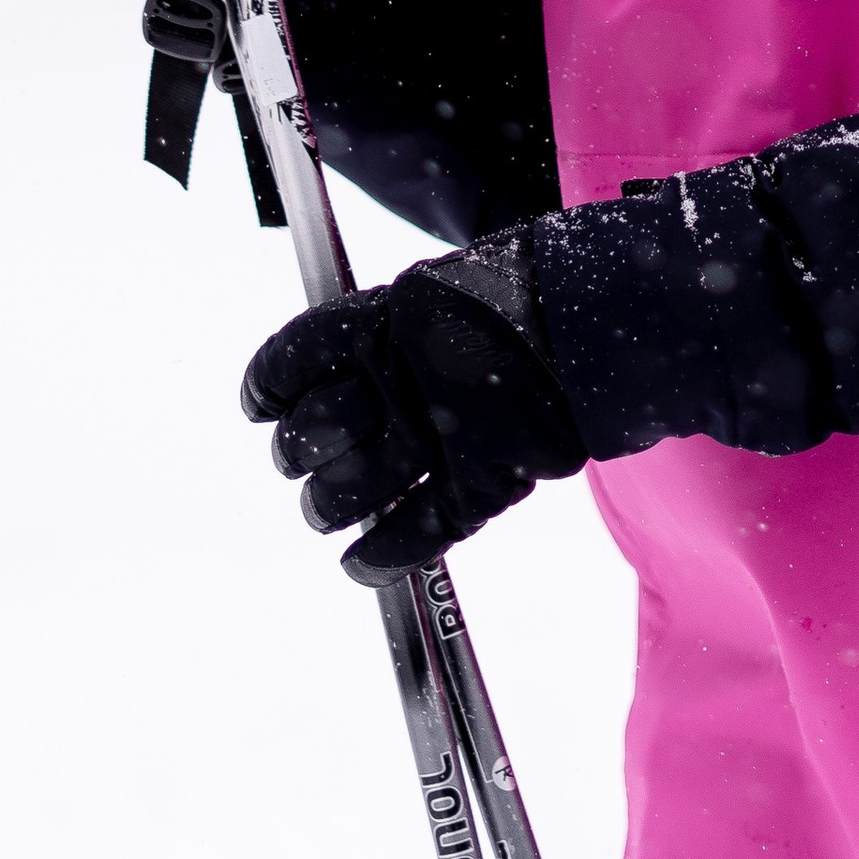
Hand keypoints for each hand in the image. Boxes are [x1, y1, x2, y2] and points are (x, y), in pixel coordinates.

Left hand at [241, 239, 584, 579]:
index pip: (294, 358)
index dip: (267, 386)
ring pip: (347, 491)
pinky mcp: (476, 484)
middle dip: (296, 452)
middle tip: (302, 461)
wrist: (597, 315)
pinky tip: (359, 565)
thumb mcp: (440, 293)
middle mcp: (397, 382)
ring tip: (329, 509)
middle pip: (310, 432)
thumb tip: (348, 364)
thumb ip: (393, 330)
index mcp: (384, 323)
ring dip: (326, 506)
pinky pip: (410, 536)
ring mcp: (435, 437)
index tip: (261, 404)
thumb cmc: (524, 293)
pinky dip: (377, 561)